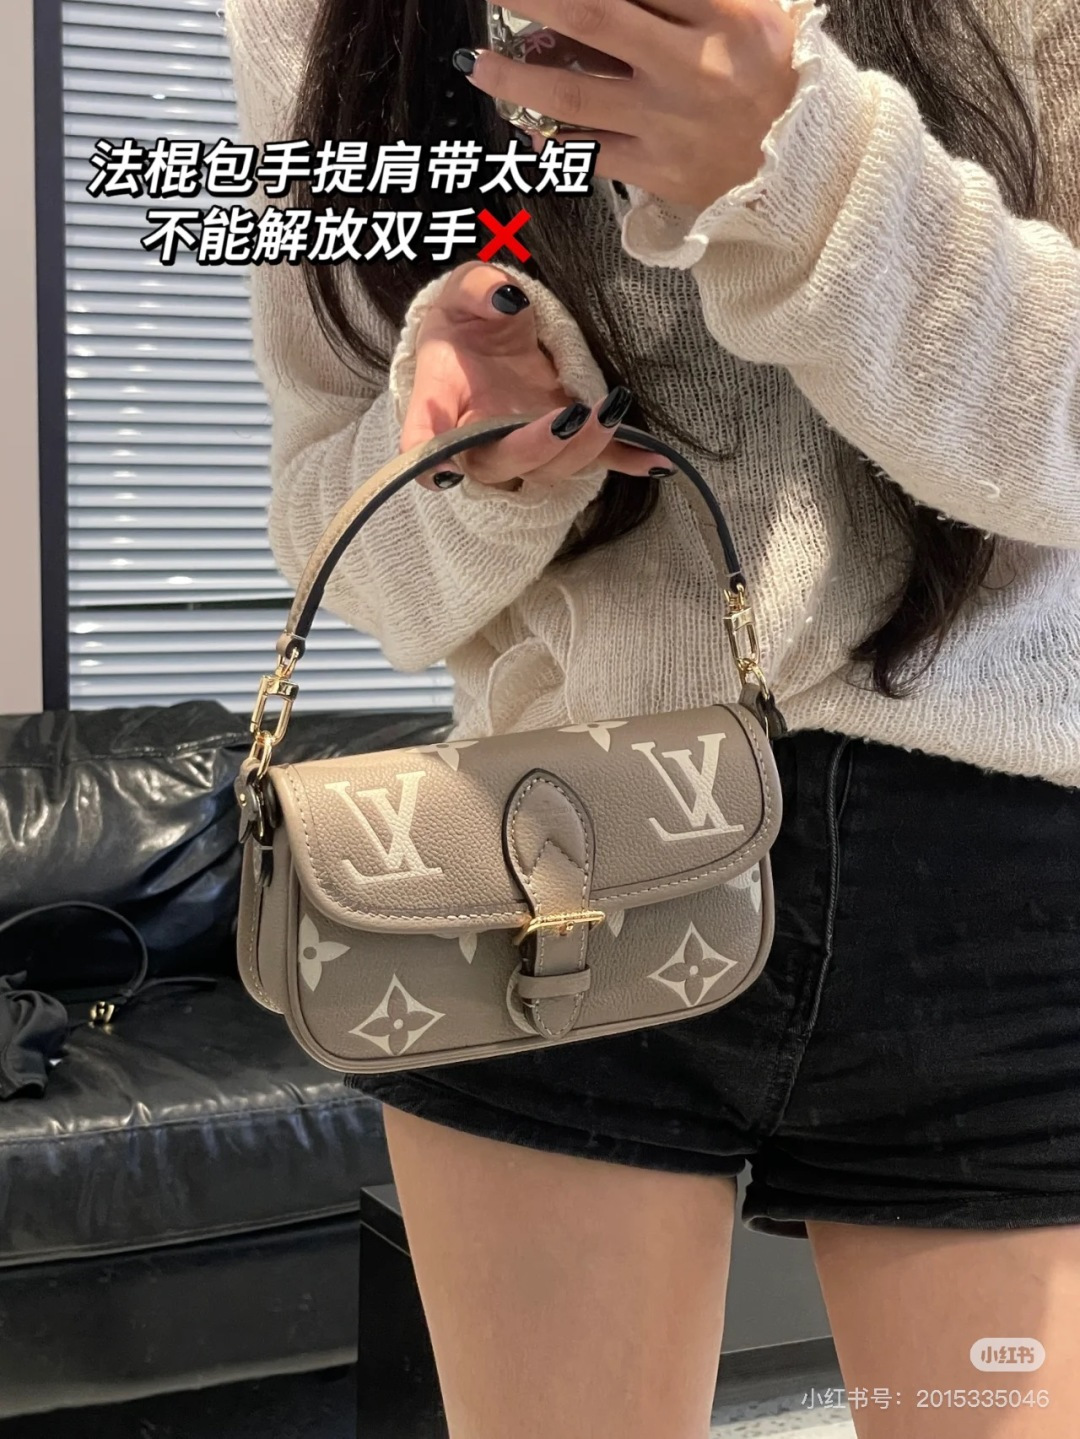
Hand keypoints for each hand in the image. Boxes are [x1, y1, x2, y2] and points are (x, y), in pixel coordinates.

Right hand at [406, 261, 669, 492]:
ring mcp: (525, 445)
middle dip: (540, 447)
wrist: (488, 336)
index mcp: (441, 405)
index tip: (442, 471)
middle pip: (505, 462)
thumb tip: (507, 298)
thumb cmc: (465, 320)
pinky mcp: (564, 439)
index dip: (429, 464)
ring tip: (610, 410)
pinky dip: (627, 460)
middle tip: (568, 416)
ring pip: (553, 467)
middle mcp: (480, 440)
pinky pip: (596, 458)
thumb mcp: (463, 292)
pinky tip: (658, 462)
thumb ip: (478, 290)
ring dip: (585, 447)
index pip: (423, 444)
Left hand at [457, 0, 800, 212]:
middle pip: (594, 19)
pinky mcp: (657, 171)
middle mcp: (695, 68)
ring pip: (574, 95)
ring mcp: (670, 124)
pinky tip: (521, 125)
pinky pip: (589, 152)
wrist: (804, 168)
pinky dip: (549, 139)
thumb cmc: (772, 78)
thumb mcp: (755, 12)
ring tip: (478, 65)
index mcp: (727, 16)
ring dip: (516, 78)